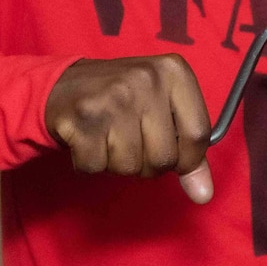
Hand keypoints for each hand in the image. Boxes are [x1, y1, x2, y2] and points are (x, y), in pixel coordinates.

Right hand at [44, 55, 213, 203]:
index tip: (176, 159)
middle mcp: (146, 79)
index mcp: (174, 71)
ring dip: (118, 163)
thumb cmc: (123, 99)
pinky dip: (91, 163)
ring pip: (131, 167)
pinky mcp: (82, 118)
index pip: (199, 133)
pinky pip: (97, 167)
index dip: (189, 159)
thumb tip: (203, 194)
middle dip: (149, 163)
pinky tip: (89, 139)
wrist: (63, 85)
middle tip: (132, 139)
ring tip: (109, 136)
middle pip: (165, 158)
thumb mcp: (163, 109)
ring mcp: (113, 97)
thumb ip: (188, 148)